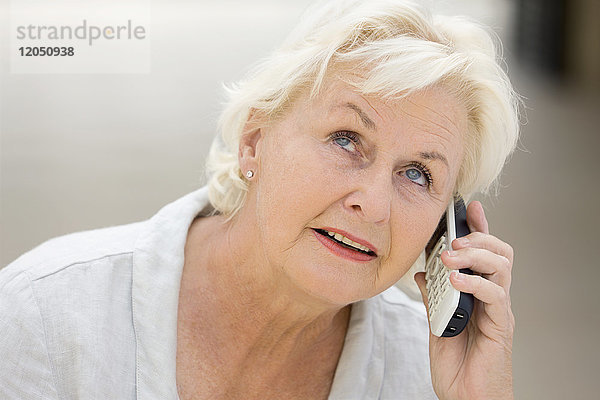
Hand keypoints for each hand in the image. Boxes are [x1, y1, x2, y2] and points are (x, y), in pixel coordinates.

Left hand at [414, 201, 514, 399]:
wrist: (466, 399)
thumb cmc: (456, 364)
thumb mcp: (437, 324)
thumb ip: (434, 297)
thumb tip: (423, 271)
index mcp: (477, 293)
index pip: (483, 253)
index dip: (479, 228)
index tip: (468, 207)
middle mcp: (492, 298)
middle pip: (500, 252)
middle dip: (478, 236)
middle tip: (453, 236)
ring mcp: (498, 310)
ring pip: (502, 266)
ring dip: (475, 254)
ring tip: (451, 254)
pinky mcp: (500, 326)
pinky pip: (496, 296)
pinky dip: (475, 282)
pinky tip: (456, 280)